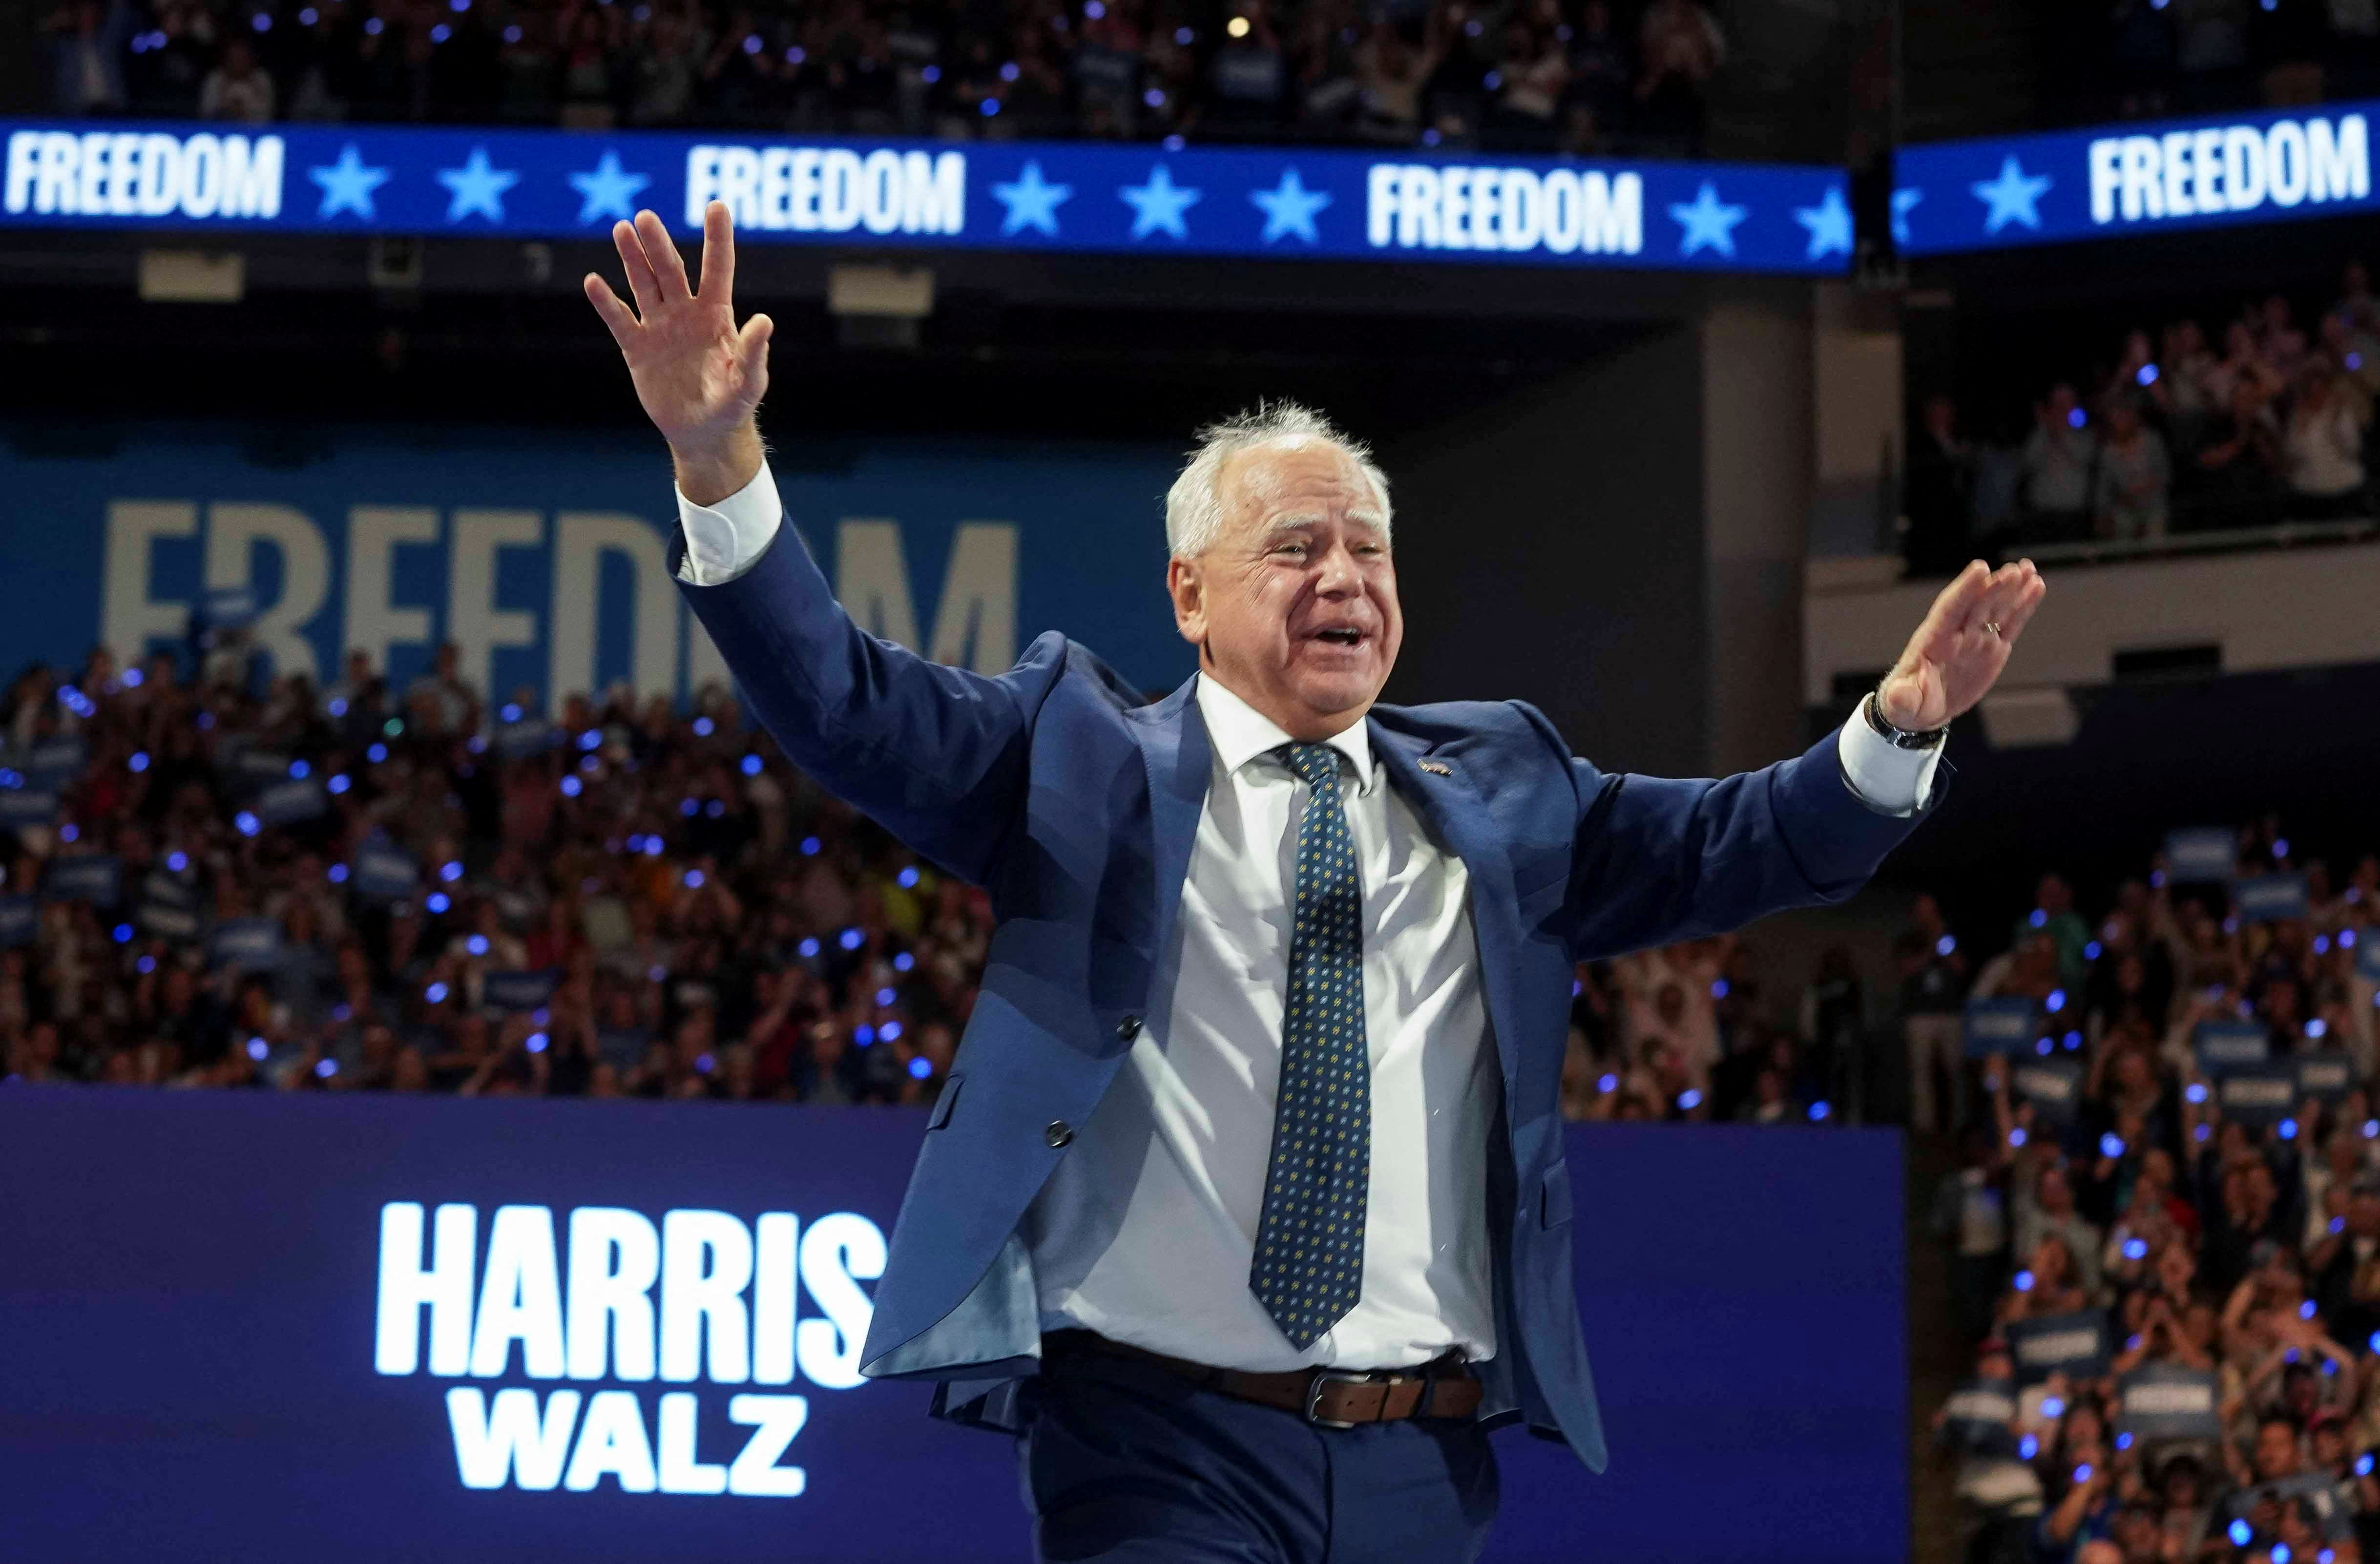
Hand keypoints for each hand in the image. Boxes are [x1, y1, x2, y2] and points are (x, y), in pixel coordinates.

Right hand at [584, 202, 772, 504]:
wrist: (703, 432)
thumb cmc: (733, 405)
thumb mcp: (749, 382)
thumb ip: (754, 352)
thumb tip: (764, 321)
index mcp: (717, 314)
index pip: (717, 268)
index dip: (717, 238)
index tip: (717, 205)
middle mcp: (686, 312)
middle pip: (671, 270)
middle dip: (658, 244)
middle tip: (645, 218)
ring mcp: (660, 326)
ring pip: (644, 284)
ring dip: (633, 259)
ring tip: (622, 229)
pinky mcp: (637, 347)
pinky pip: (619, 319)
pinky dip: (606, 302)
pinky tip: (594, 281)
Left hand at [1876, 559, 2047, 730]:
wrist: (1923, 708)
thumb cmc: (1908, 702)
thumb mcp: (1901, 702)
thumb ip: (1902, 697)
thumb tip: (1898, 695)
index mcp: (1933, 640)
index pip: (1950, 608)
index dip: (1965, 588)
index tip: (1980, 567)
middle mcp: (1956, 633)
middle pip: (1977, 604)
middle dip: (1995, 587)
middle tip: (2016, 570)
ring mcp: (1976, 639)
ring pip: (1996, 609)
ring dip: (2013, 590)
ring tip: (2029, 569)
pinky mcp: (1992, 649)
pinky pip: (2010, 625)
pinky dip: (2023, 607)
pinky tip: (2036, 587)